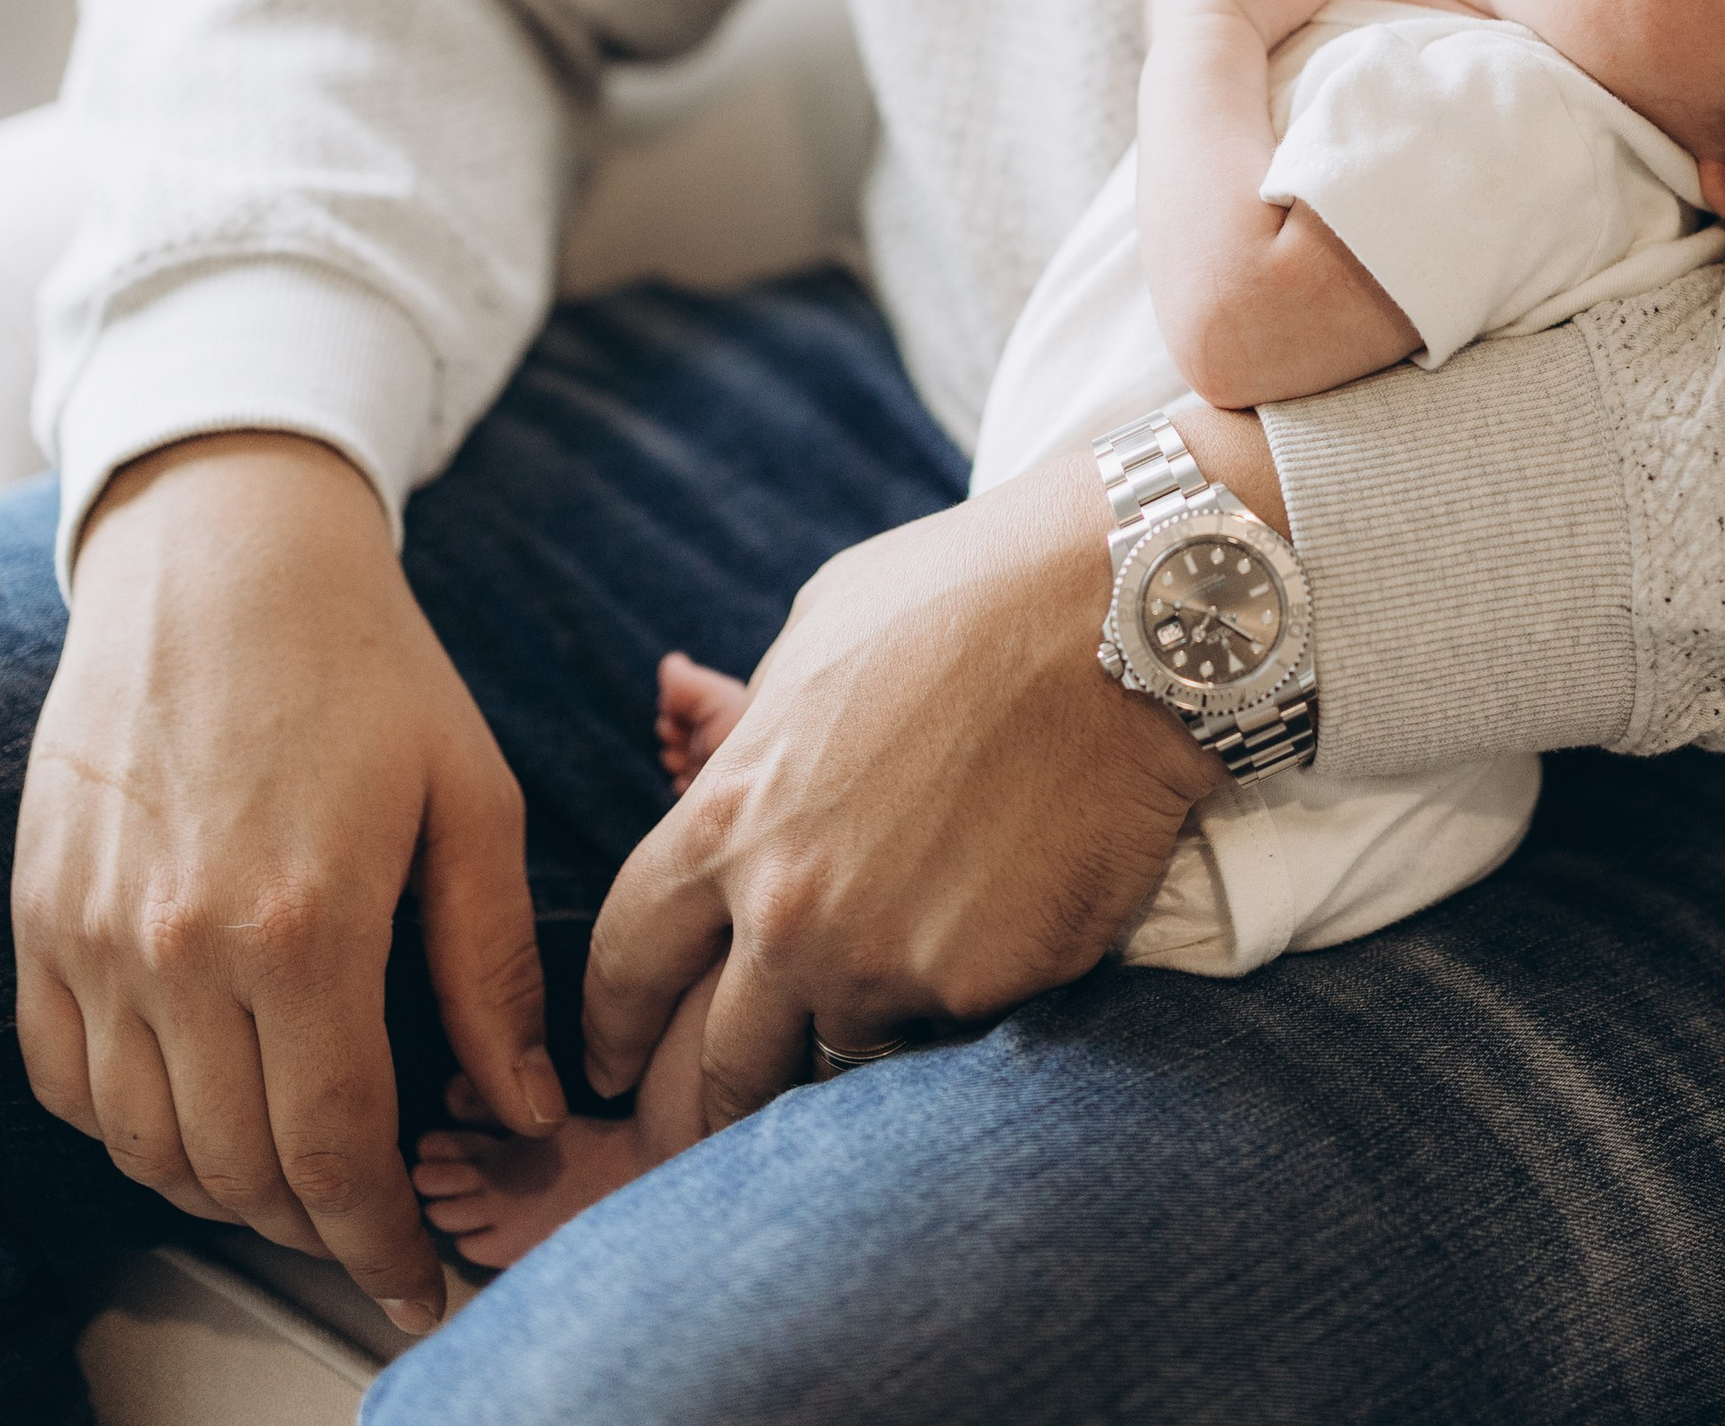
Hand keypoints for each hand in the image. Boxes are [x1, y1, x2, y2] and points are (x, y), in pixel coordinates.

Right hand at [14, 433, 561, 1335]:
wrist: (225, 555)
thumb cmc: (367, 664)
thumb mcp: (470, 794)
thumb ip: (491, 961)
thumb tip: (523, 1103)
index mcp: (304, 924)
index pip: (334, 1151)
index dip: (378, 1239)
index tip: (414, 1276)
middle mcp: (183, 949)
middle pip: (236, 1168)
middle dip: (313, 1224)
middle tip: (368, 1222)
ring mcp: (97, 936)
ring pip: (145, 1145)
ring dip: (220, 1185)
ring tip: (292, 1172)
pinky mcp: (42, 914)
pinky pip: (68, 1080)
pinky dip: (127, 1125)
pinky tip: (196, 1103)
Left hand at [581, 447, 1208, 1132]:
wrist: (1115, 618)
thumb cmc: (962, 595)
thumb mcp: (816, 637)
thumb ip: (758, 733)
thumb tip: (728, 759)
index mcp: (728, 819)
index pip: (625, 959)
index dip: (610, 1024)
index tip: (609, 1062)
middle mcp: (790, 913)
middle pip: (711, 1062)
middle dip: (696, 1105)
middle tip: (701, 1129)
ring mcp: (887, 964)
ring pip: (831, 1063)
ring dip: (837, 1052)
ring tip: (855, 1036)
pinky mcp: (983, 991)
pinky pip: (944, 1036)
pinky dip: (946, 1014)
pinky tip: (975, 964)